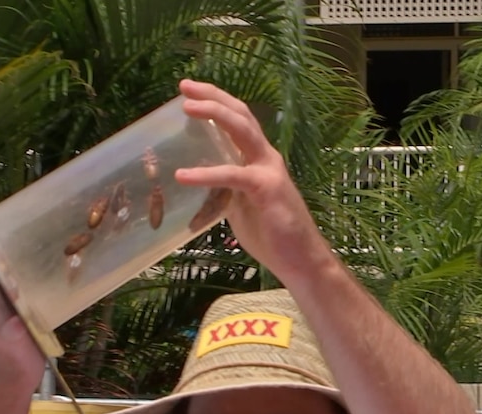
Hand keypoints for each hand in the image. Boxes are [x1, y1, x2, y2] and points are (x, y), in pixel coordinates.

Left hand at [175, 79, 335, 285]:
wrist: (298, 259)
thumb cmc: (270, 233)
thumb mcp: (237, 205)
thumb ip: (221, 189)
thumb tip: (196, 183)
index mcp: (257, 158)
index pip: (237, 120)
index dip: (215, 102)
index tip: (188, 91)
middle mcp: (265, 157)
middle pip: (240, 115)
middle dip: (213, 97)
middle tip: (184, 86)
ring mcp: (268, 170)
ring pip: (242, 131)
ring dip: (214, 116)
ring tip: (187, 108)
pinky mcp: (266, 189)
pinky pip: (233, 176)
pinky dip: (206, 174)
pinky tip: (183, 176)